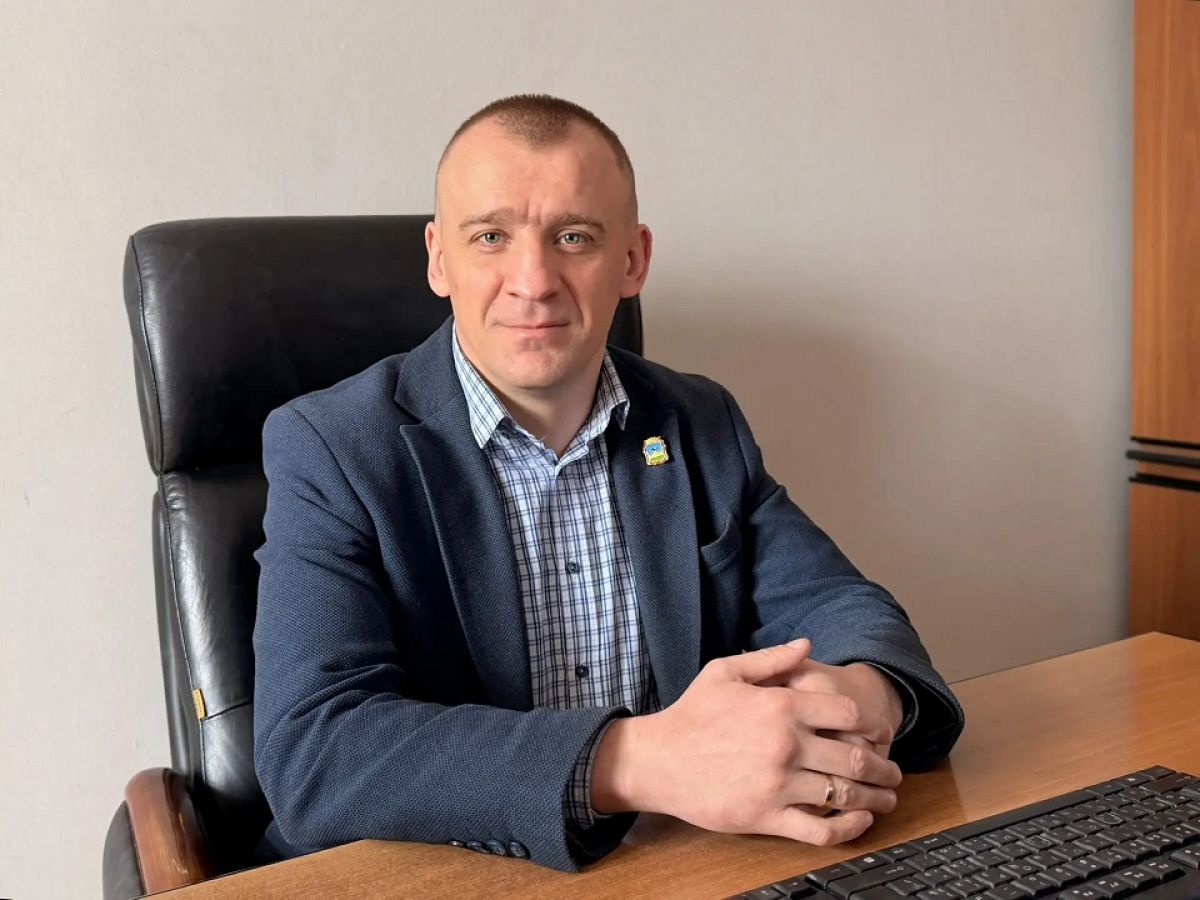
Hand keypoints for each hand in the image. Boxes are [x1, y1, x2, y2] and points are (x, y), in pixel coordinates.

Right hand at [590, 640, 901, 845]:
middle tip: (894, 770)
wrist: (657, 760)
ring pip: (844, 793)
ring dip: (876, 797)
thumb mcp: (726, 672)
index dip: (871, 723)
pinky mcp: (767, 817)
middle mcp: (786, 744)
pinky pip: (821, 829)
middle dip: (884, 765)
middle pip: (855, 756)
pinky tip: (861, 821)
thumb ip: (772, 659)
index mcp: (780, 706)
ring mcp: (778, 784)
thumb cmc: (690, 714)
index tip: (879, 732)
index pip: (847, 712)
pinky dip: (850, 827)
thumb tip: (808, 645)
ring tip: (888, 797)